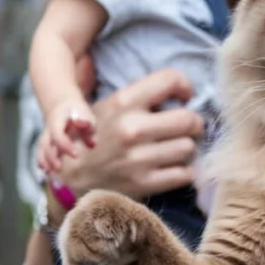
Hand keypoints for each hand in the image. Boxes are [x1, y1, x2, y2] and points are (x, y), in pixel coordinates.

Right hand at [39, 97, 95, 172]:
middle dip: (51, 157)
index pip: (57, 134)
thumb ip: (87, 127)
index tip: (76, 155)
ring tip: (50, 174)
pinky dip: (43, 163)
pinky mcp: (46, 144)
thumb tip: (92, 144)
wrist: (63, 107)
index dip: (64, 145)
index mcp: (57, 121)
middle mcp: (48, 130)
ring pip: (41, 150)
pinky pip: (41, 154)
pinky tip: (47, 173)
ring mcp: (45, 137)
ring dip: (45, 162)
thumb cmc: (77, 113)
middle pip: (46, 144)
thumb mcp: (85, 115)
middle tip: (59, 168)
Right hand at [57, 68, 204, 199]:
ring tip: (175, 148)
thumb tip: (179, 92)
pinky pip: (184, 174)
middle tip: (187, 128)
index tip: (185, 97)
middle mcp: (132, 129)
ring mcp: (138, 158)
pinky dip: (183, 171)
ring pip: (189, 147)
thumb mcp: (108, 106)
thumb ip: (141, 97)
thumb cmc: (94, 137)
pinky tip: (173, 168)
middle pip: (189, 119)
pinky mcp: (144, 184)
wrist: (70, 179)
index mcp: (123, 103)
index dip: (185, 86)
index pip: (169, 80)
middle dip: (193, 123)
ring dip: (186, 148)